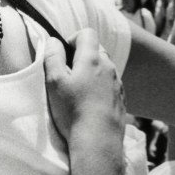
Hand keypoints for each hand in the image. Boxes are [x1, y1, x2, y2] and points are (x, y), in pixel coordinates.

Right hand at [43, 29, 124, 143]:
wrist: (98, 141)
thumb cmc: (73, 110)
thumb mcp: (54, 81)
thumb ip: (52, 56)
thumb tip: (53, 41)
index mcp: (92, 59)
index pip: (87, 33)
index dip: (72, 39)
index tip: (63, 55)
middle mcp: (109, 67)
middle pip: (97, 50)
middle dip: (82, 56)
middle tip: (68, 75)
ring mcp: (118, 84)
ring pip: (105, 69)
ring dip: (92, 73)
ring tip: (79, 93)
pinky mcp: (122, 100)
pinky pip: (110, 86)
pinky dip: (100, 89)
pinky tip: (90, 105)